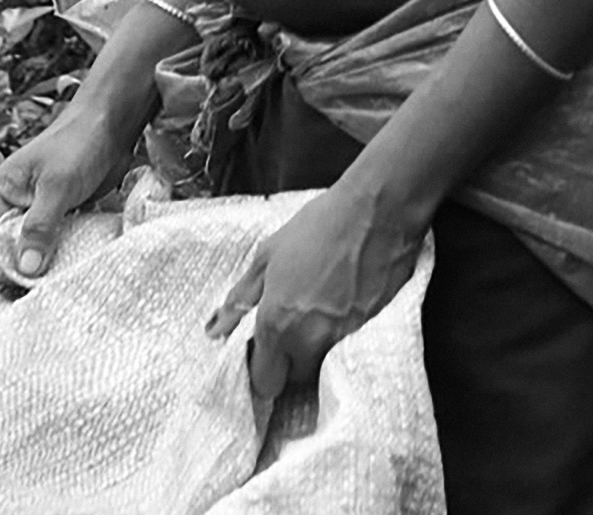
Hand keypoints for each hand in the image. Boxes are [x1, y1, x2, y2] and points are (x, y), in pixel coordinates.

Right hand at [0, 103, 132, 283]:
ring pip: (23, 259)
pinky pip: (44, 252)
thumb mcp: (57, 185)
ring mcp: (27, 218)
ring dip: (40, 271)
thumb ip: (39, 226)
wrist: (107, 126)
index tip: (28, 280)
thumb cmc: (77, 143)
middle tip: (47, 285)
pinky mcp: (50, 223)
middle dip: (20, 276)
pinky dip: (54, 261)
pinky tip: (70, 265)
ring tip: (61, 277)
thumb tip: (25, 268)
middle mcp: (4, 211)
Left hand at [205, 181, 426, 398]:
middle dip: (291, 359)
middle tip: (294, 323)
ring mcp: (345, 340)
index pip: (265, 382)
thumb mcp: (268, 254)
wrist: (377, 211)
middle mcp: (311, 340)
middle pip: (296, 378)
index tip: (264, 349)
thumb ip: (240, 297)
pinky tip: (345, 305)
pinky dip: (344, 337)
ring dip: (318, 350)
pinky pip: (350, 350)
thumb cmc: (320, 225)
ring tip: (322, 311)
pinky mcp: (373, 333)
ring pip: (324, 366)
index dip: (262, 367)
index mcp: (278, 323)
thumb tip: (215, 329)